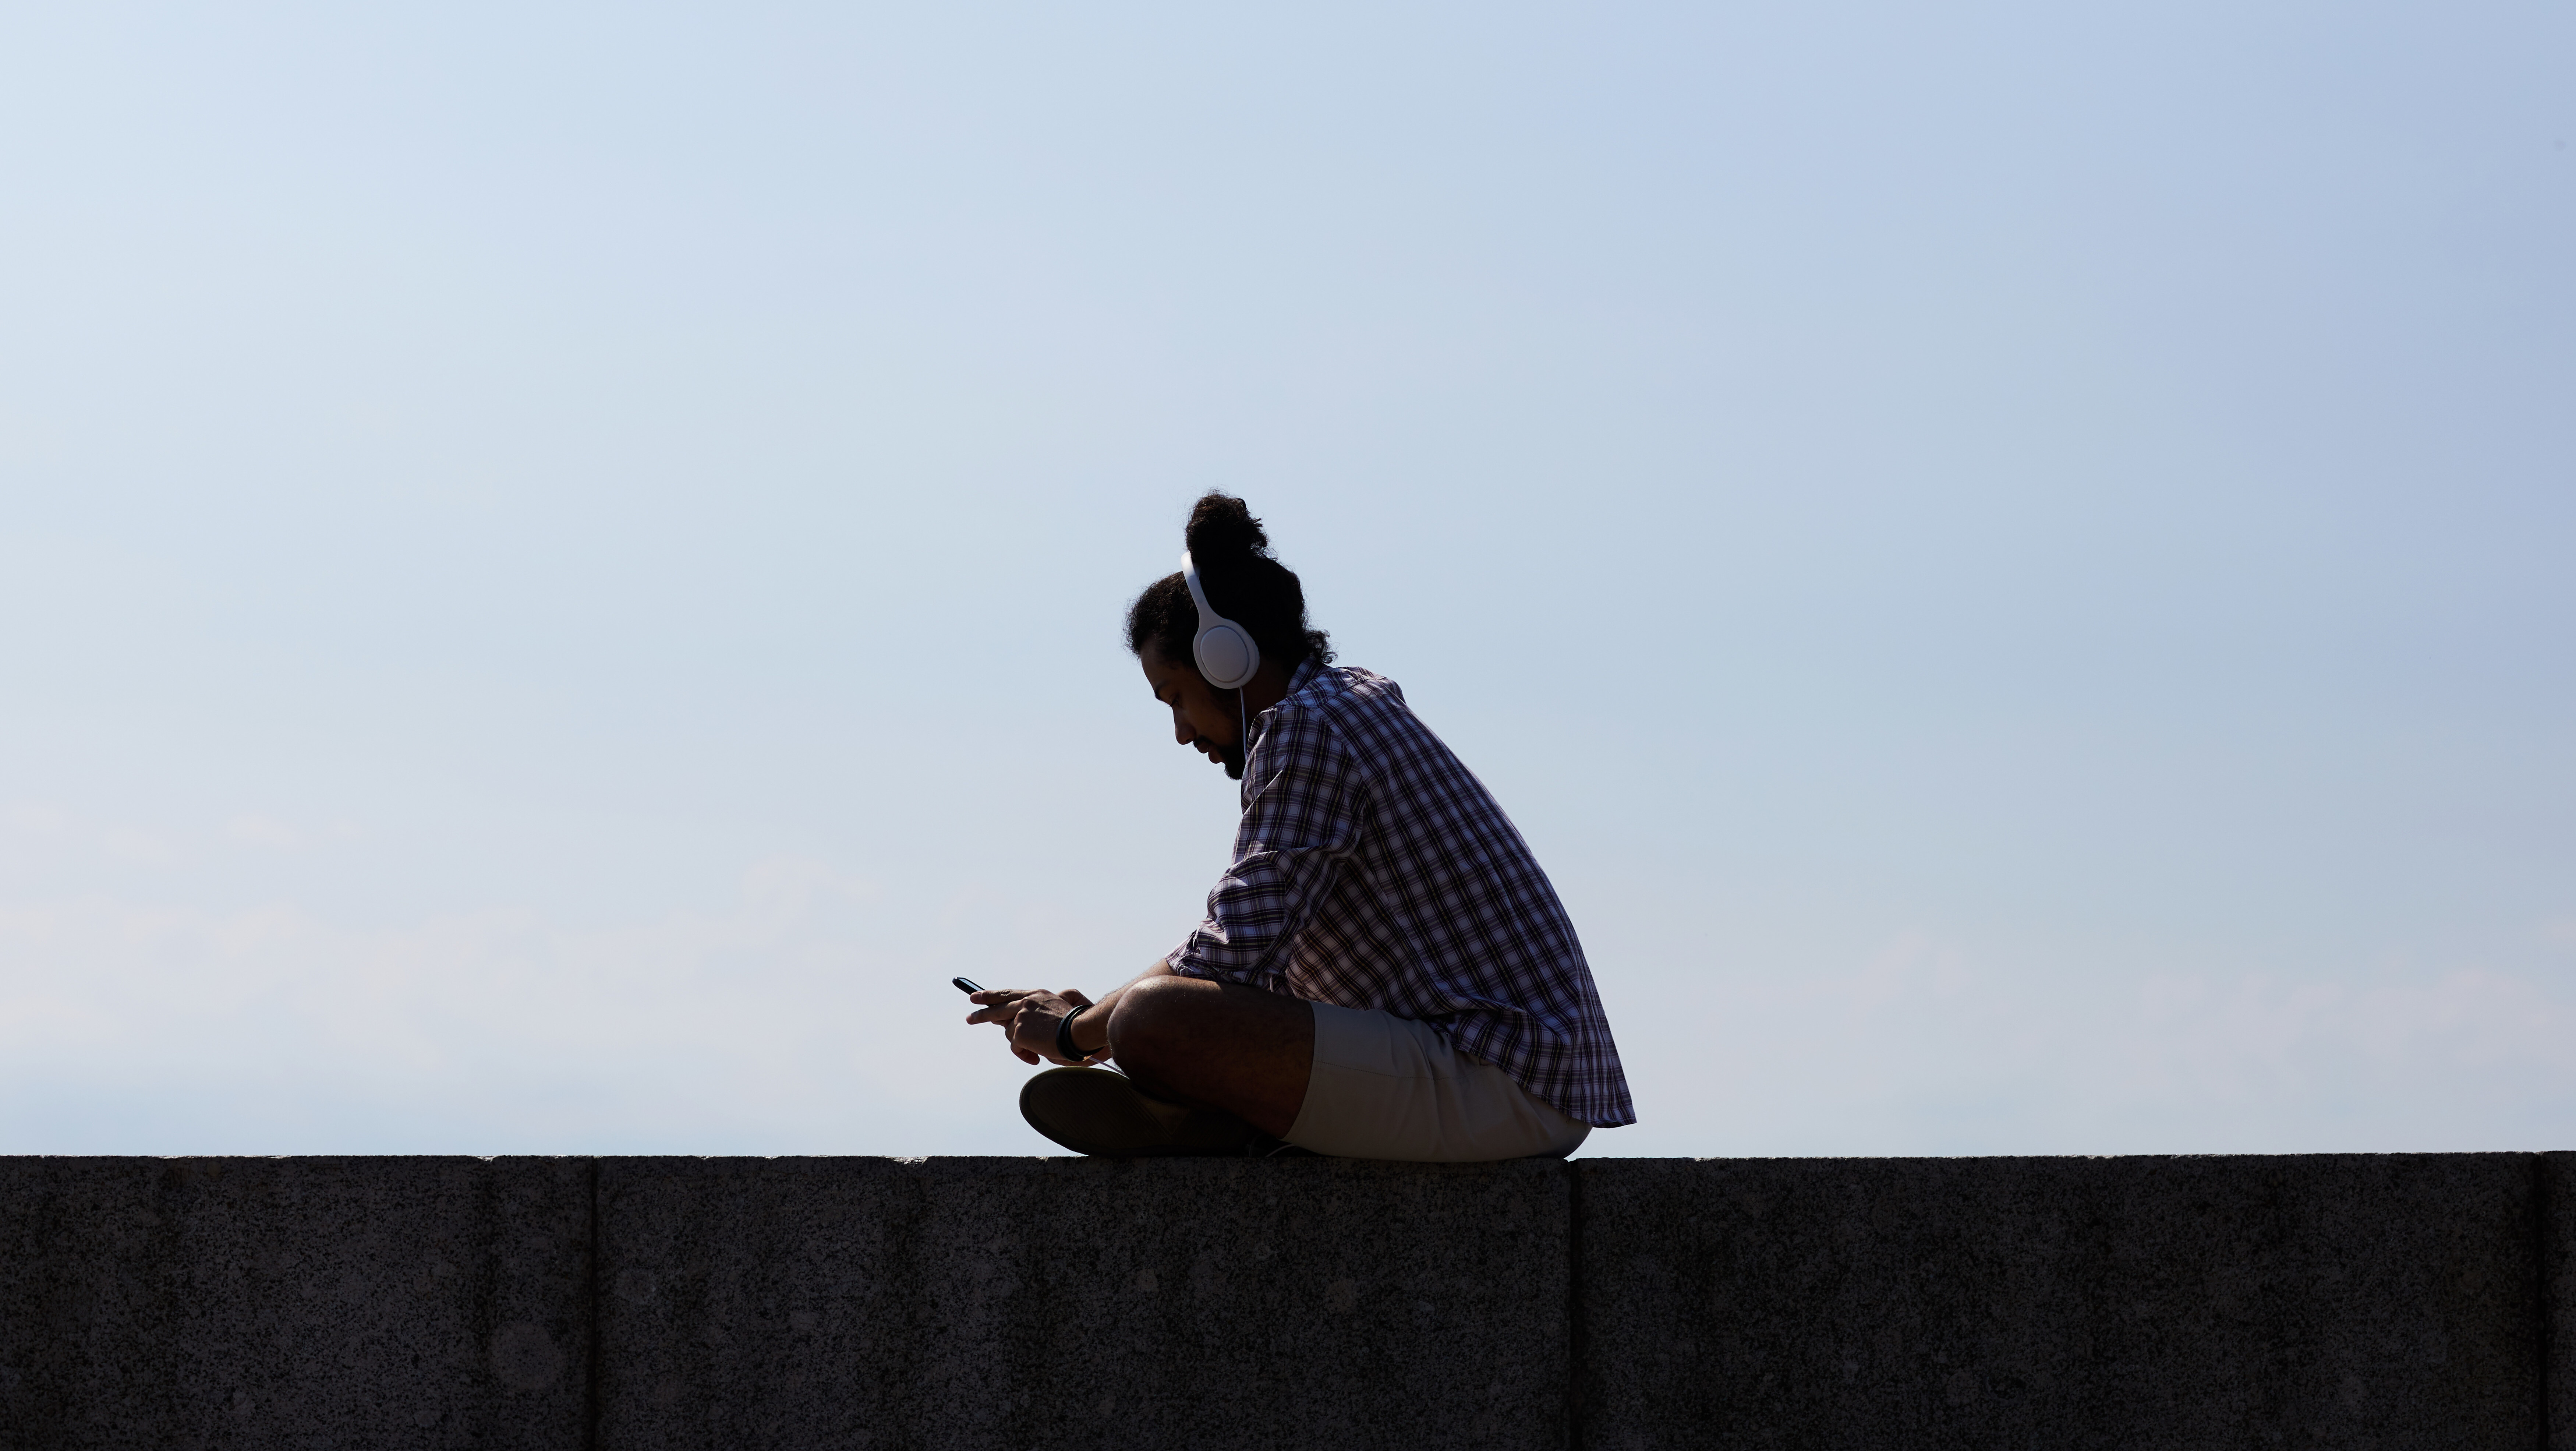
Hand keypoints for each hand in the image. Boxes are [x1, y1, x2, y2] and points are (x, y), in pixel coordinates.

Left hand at [966, 988, 1103, 1065]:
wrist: (1079, 1031)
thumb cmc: (1072, 1025)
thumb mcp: (1053, 1009)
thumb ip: (1033, 1011)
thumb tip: (1013, 1022)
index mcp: (1035, 994)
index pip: (1007, 993)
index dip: (990, 995)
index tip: (976, 996)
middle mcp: (1025, 1001)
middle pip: (996, 1008)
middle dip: (981, 1014)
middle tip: (969, 1018)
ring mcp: (1020, 1015)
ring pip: (1009, 1033)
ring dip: (1021, 1044)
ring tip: (1038, 1048)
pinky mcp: (1019, 1031)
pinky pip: (1015, 1047)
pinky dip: (1024, 1054)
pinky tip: (1037, 1055)